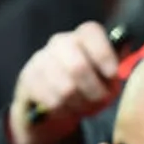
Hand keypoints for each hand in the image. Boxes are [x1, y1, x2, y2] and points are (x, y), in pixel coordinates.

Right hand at [8, 22, 120, 143]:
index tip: (113, 75)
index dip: (104, 55)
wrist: (51, 98)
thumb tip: (115, 72)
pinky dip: (64, 111)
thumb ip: (113, 72)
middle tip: (100, 101)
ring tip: (83, 106)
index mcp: (83, 36)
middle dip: (93, 91)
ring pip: (65, 90)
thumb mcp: (105, 76)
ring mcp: (41, 59)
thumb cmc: (88, 84)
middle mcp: (60, 42)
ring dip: (79, 104)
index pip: (91, 33)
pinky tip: (66, 108)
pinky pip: (51, 102)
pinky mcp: (28, 78)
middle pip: (78, 67)